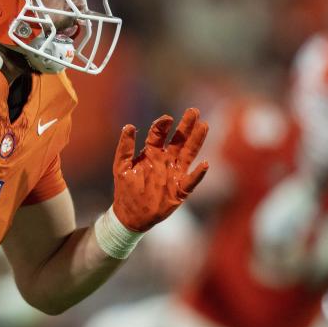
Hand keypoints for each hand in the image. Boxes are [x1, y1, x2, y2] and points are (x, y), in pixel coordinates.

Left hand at [112, 108, 208, 231]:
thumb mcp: (121, 167)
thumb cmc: (126, 189)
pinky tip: (205, 164)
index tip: (167, 118)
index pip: (159, 134)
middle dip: (186, 126)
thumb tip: (128, 126)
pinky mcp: (180, 190)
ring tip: (204, 126)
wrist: (130, 215)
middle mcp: (165, 160)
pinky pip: (191, 180)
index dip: (163, 125)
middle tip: (194, 111)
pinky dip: (198, 173)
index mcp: (151, 153)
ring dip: (196, 141)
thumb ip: (125, 147)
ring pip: (188, 154)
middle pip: (178, 139)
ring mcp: (174, 174)